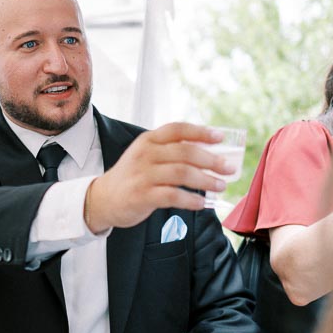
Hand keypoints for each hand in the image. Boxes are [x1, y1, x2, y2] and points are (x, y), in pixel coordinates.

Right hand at [86, 122, 235, 232]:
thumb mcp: (146, 156)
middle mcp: (145, 154)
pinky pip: (173, 195)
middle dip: (211, 160)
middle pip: (185, 152)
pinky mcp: (142, 195)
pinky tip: (201, 203)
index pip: (178, 129)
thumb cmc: (132, 177)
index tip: (221, 138)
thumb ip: (170, 152)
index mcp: (148, 140)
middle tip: (229, 168)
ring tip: (221, 186)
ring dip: (206, 180)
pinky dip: (191, 199)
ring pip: (182, 173)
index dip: (201, 132)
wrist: (103, 199)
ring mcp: (143, 175)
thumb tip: (210, 154)